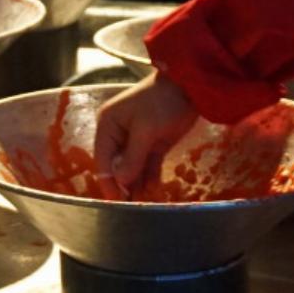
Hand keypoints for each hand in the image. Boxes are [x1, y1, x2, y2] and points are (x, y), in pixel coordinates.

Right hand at [93, 73, 199, 195]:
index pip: (102, 159)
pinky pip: (147, 166)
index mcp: (108, 126)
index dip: (108, 181)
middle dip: (124, 185)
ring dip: (137, 184)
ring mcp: (136, 140)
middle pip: (116, 166)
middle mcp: (117, 134)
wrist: (190, 87)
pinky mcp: (153, 144)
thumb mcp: (146, 129)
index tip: (116, 200)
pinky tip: (154, 189)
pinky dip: (150, 177)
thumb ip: (133, 157)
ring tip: (145, 201)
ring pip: (132, 168)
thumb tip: (120, 182)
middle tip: (132, 205)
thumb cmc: (162, 102)